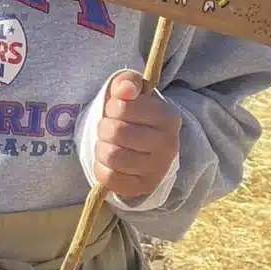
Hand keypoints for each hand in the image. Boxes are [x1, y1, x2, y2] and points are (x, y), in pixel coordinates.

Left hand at [93, 70, 180, 201]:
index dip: (111, 106)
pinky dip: (101, 167)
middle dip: (104, 127)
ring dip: (101, 147)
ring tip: (108, 143)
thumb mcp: (133, 91)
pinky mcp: (144, 187)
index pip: (122, 107)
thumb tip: (125, 90)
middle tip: (108, 127)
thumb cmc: (135, 113)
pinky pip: (109, 179)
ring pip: (112, 156)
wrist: (146, 145)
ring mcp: (158, 169)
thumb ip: (128, 82)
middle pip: (115, 132)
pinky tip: (109, 161)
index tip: (116, 108)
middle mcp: (169, 145)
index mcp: (168, 117)